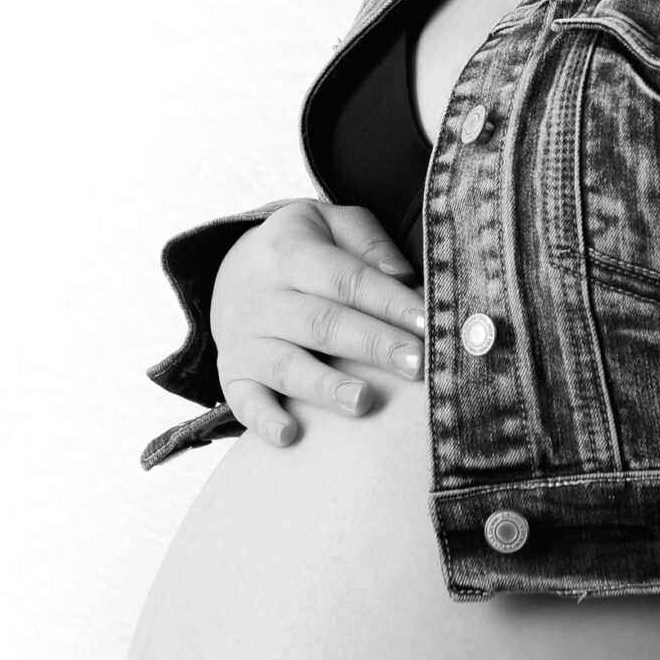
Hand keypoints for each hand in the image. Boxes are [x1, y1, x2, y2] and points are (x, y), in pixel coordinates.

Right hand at [212, 198, 428, 447]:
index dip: (390, 302)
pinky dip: (263, 420)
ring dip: (325, 386)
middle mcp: (262, 296)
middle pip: (322, 323)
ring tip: (363, 401)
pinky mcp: (232, 373)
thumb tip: (402, 276)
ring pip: (286, 365)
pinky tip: (290, 435)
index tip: (429, 323)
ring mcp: (243, 338)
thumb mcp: (328, 224)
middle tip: (415, 364)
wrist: (230, 269)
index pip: (347, 279)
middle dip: (372, 344)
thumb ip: (368, 242)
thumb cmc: (303, 249)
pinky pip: (243, 400)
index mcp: (290, 251)